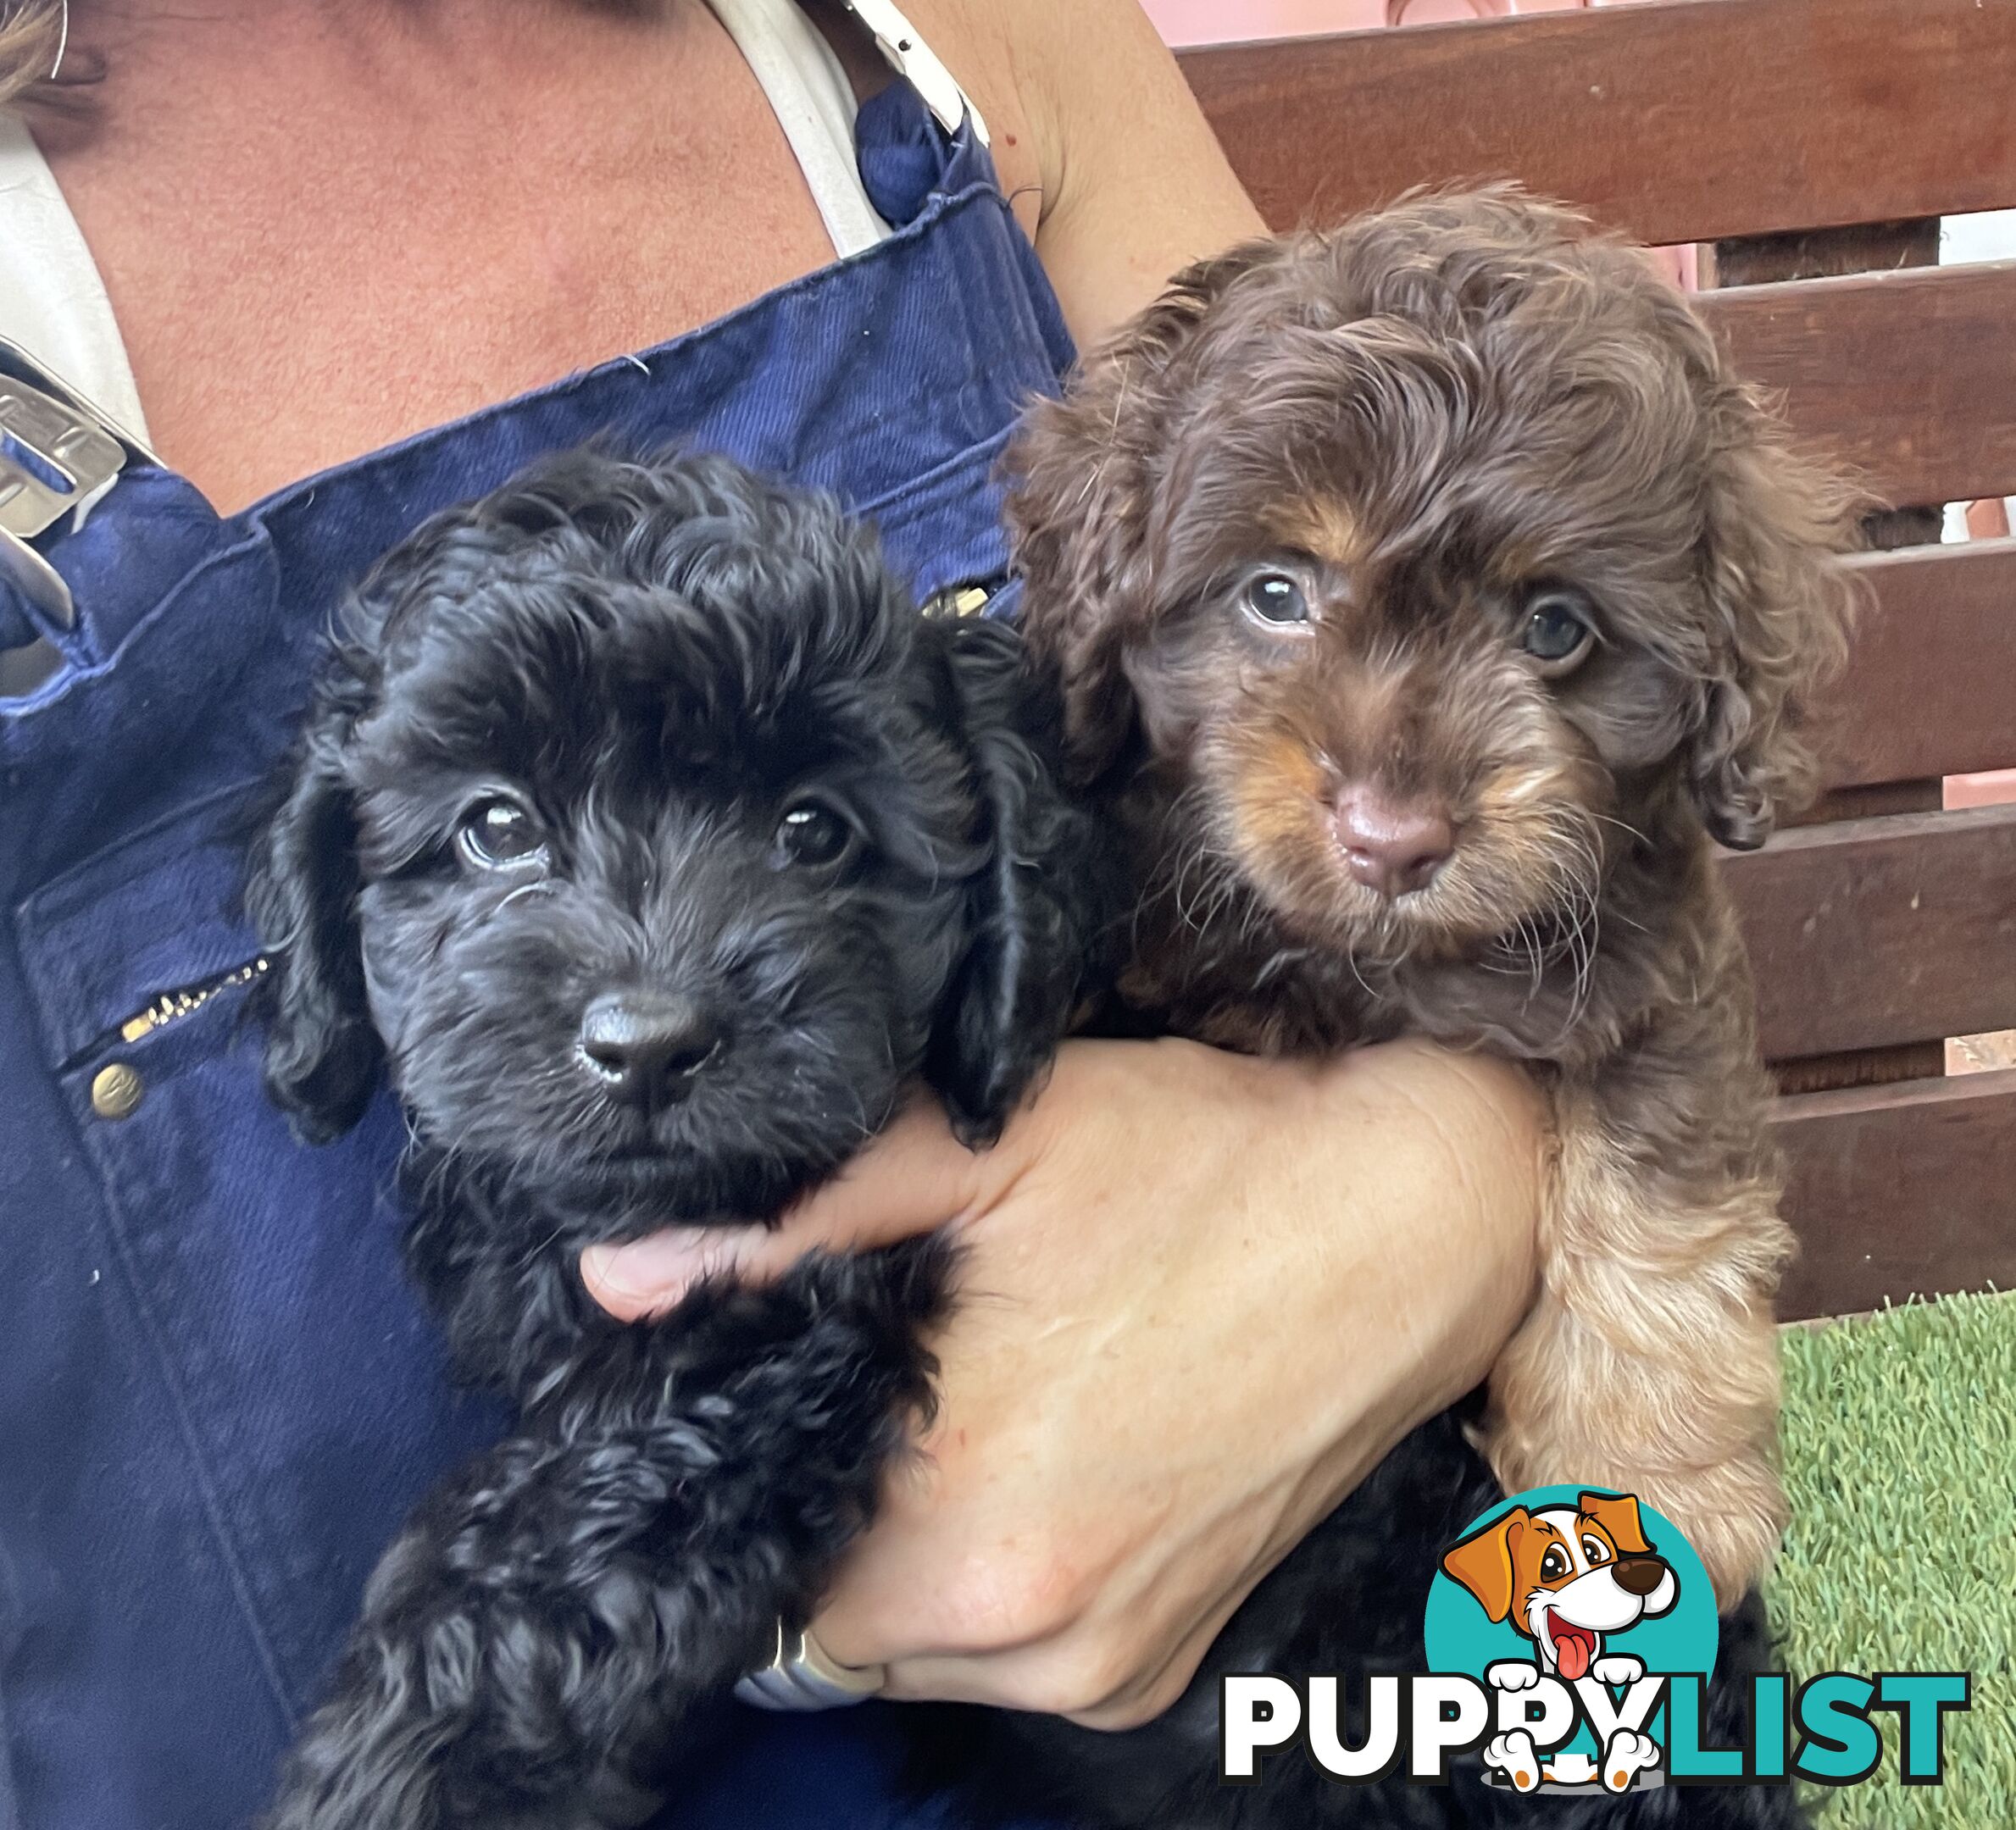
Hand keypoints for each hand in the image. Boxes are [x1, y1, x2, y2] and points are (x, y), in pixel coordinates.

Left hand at [582, 1037, 1542, 1728]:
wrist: (1409, 1223)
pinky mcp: (1152, 1674)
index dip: (742, 1462)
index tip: (778, 1385)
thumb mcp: (994, 1142)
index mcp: (956, 1498)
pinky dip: (991, 1585)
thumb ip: (798, 1217)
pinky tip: (1042, 1463)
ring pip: (906, 1642)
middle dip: (818, 1504)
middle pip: (820, 1604)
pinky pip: (1008, 1658)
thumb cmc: (1203, 1165)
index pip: (748, 1543)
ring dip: (900, 1554)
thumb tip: (623, 1279)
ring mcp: (1100, 1664)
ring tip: (967, 1413)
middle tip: (879, 1380)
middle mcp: (1025, 1619)